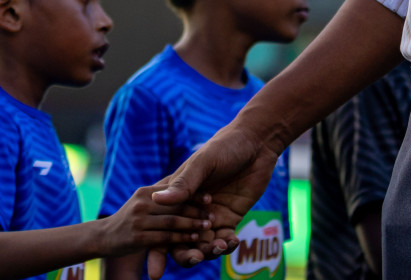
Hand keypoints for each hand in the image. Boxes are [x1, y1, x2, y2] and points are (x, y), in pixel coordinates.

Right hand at [99, 184, 212, 259]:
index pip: (173, 190)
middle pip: (175, 205)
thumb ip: (160, 192)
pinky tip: (193, 239)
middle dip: (196, 209)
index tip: (210, 197)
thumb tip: (178, 183)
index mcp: (145, 192)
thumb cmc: (125, 219)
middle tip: (212, 214)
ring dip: (191, 224)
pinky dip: (181, 238)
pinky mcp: (138, 237)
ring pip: (172, 221)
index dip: (193, 193)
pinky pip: (165, 237)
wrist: (101, 236)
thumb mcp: (141, 200)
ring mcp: (139, 220)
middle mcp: (142, 203)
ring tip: (207, 226)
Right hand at [147, 122, 282, 272]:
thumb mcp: (203, 162)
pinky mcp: (229, 218)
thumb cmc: (224, 146)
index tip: (154, 272)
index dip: (157, 251)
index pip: (162, 226)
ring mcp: (210, 215)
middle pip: (181, 241)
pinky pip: (224, 239)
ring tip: (218, 247)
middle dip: (186, 255)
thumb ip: (183, 184)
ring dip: (208, 251)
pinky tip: (232, 241)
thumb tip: (157, 200)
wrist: (256, 144)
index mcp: (178, 194)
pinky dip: (226, 245)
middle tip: (194, 259)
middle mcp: (191, 208)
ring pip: (203, 244)